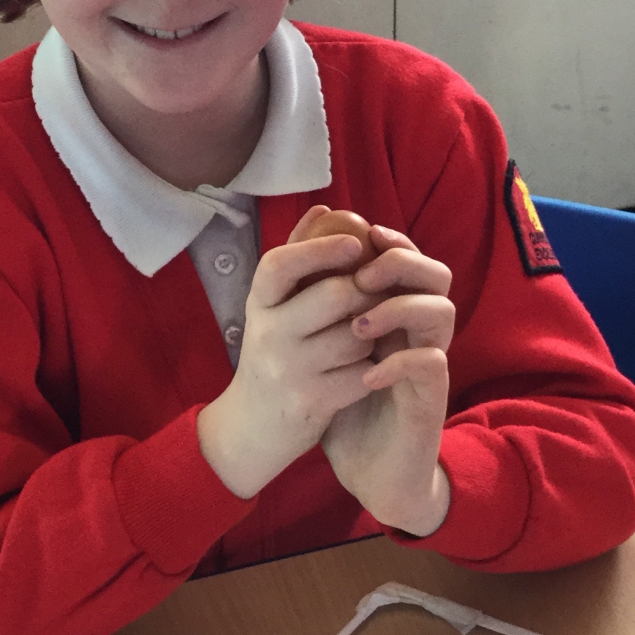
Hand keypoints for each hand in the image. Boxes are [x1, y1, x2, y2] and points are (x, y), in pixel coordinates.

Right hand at [196, 218, 386, 499]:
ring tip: (370, 336)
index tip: (356, 242)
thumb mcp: (274, 307)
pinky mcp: (313, 401)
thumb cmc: (274, 353)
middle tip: (379, 295)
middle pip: (335, 295)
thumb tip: (326, 207)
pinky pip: (363, 372)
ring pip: (357, 335)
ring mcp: (289, 370)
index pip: (281, 263)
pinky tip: (370, 367)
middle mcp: (268, 334)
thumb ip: (298, 256)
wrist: (254, 426)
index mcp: (258, 303)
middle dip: (366, 292)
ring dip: (374, 333)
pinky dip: (375, 367)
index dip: (321, 248)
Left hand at [319, 224, 455, 537]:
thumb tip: (290, 263)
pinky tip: (366, 374)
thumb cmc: (346, 409)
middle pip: (436, 275)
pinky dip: (398, 362)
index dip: (393, 242)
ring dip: (399, 308)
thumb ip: (313, 313)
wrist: (370, 471)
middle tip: (361, 276)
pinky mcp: (432, 398)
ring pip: (441, 311)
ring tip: (358, 326)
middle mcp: (420, 333)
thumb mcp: (323, 358)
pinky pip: (430, 363)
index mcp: (397, 316)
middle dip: (400, 264)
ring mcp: (430, 363)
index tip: (361, 234)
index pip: (409, 261)